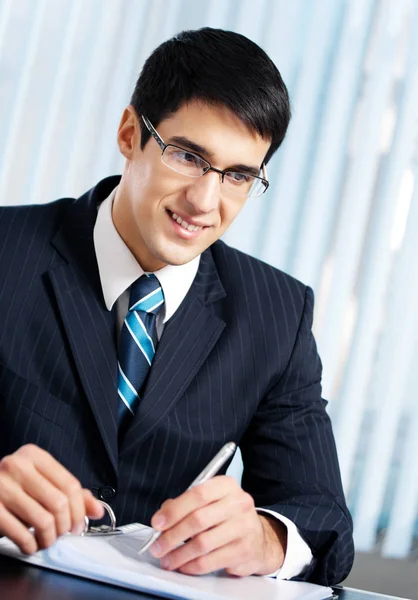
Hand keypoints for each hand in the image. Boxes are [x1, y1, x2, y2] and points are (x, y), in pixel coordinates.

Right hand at [0, 444, 103, 553]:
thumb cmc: (13, 489)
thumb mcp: (40, 483)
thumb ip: (69, 493)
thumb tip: (97, 510)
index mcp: (34, 455)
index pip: (70, 485)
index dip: (80, 510)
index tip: (79, 525)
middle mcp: (17, 466)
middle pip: (59, 503)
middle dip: (65, 526)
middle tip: (61, 535)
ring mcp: (1, 486)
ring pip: (43, 520)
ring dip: (49, 538)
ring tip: (46, 541)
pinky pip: (21, 533)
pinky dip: (31, 545)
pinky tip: (30, 545)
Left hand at [149, 475, 286, 575]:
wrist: (259, 538)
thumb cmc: (227, 517)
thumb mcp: (210, 502)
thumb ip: (186, 505)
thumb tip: (162, 518)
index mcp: (227, 486)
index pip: (198, 494)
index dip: (174, 510)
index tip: (157, 523)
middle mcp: (239, 503)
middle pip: (198, 519)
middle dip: (172, 535)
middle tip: (157, 546)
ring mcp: (243, 527)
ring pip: (202, 543)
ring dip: (179, 554)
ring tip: (167, 560)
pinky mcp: (244, 551)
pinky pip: (210, 561)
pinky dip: (192, 566)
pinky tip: (183, 566)